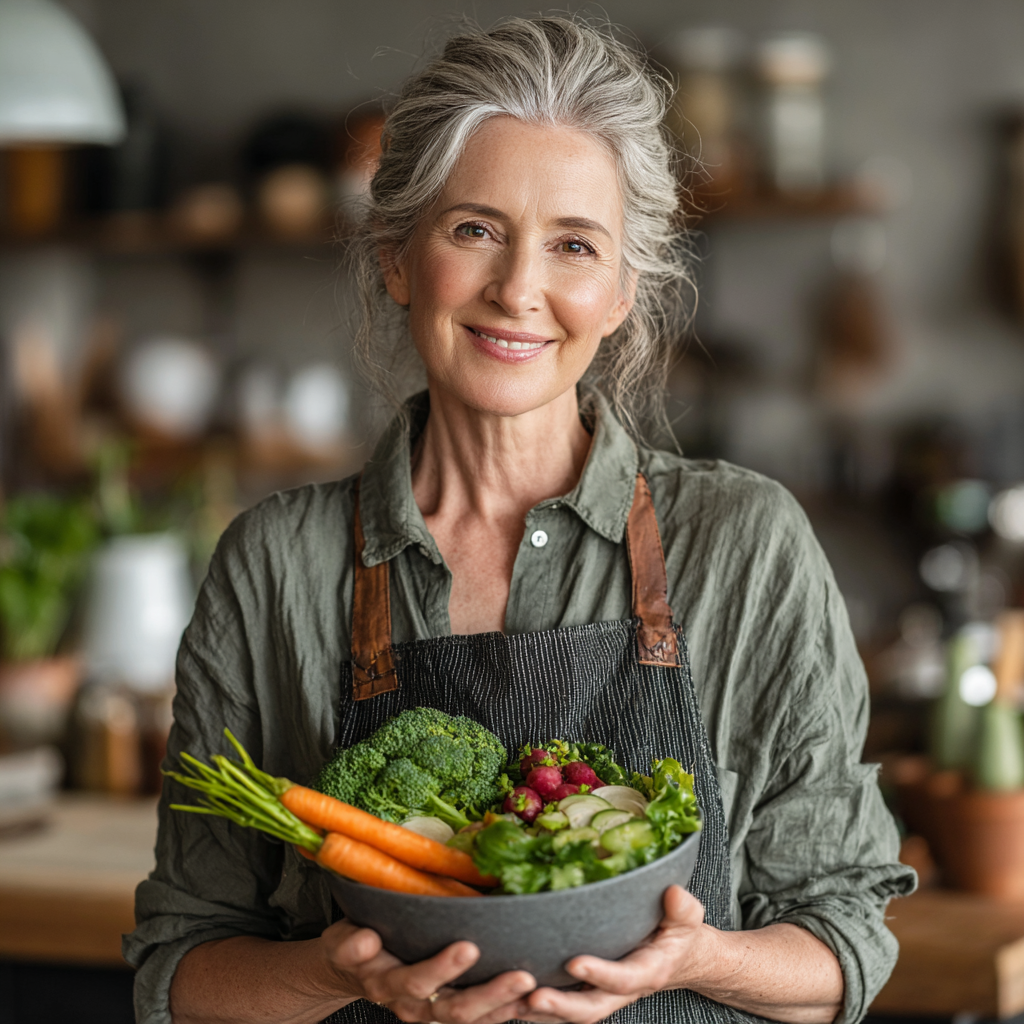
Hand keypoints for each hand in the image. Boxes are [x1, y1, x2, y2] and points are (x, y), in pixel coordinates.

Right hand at [319, 920, 537, 1023]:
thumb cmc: (355, 945)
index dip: (442, 969)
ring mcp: (437, 1011)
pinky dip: (509, 1010)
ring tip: (536, 988)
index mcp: (388, 985)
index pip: (417, 981)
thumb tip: (367, 940)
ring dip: (507, 1005)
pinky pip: (484, 1016)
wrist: (358, 966)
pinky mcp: (454, 1008)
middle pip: (456, 1009)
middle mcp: (416, 1005)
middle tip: (521, 976)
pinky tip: (536, 998)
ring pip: (476, 1017)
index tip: (469, 947)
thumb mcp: (341, 942)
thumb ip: (351, 945)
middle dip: (491, 994)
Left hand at [519, 885, 706, 1023]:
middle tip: (534, 996)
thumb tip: (673, 893)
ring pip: (571, 1012)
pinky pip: (561, 1005)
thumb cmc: (677, 933)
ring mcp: (602, 994)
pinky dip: (536, 1009)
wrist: (677, 958)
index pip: (623, 979)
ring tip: (513, 1003)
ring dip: (542, 1013)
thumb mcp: (687, 919)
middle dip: (562, 1006)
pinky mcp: (586, 992)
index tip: (574, 963)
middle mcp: (621, 991)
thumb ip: (683, 909)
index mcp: (647, 972)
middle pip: (591, 1008)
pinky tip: (510, 1001)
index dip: (600, 974)